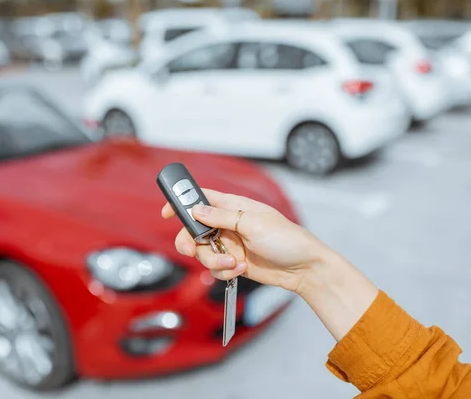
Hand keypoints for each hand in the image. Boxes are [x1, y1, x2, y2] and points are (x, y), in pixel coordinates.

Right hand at [161, 189, 336, 292]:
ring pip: (202, 253)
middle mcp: (228, 224)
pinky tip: (241, 269)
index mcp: (233, 206)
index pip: (201, 198)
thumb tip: (196, 210)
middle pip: (193, 230)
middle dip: (191, 242)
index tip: (166, 212)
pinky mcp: (233, 263)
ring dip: (214, 261)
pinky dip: (224, 272)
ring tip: (234, 264)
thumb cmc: (287, 239)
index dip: (181, 202)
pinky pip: (214, 269)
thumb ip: (222, 217)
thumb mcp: (253, 223)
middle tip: (194, 250)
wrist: (304, 269)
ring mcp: (229, 244)